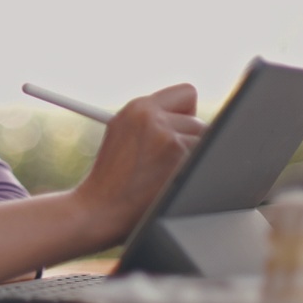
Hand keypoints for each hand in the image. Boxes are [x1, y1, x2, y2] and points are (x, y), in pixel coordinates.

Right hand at [71, 84, 203, 244]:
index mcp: (138, 107)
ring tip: (163, 175)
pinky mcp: (179, 159)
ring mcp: (167, 138)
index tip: (180, 129)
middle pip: (200, 123)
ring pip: (203, 143)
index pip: (187, 93)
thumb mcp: (123, 133)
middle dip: (189, 142)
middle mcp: (152, 117)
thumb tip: (191, 119)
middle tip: (166, 162)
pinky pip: (203, 163)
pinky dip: (190, 175)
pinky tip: (168, 184)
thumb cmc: (112, 179)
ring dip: (191, 160)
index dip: (186, 114)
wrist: (98, 209)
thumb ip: (154, 121)